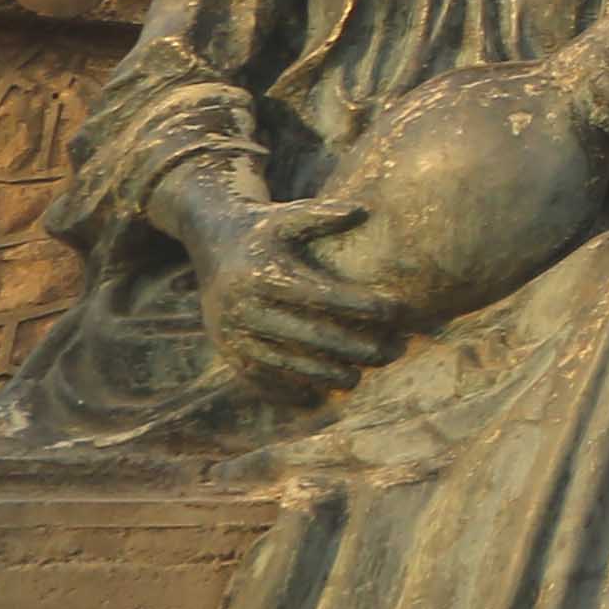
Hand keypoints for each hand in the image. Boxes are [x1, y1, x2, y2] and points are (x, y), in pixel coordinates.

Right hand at [191, 190, 399, 395]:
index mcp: (263, 274)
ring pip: (283, 364)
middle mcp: (243, 307)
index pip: (319, 295)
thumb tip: (364, 210)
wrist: (211, 244)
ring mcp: (231, 333)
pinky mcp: (225, 350)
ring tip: (357, 379)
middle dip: (353, 347)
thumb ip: (323, 214)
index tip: (397, 312)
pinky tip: (316, 398)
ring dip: (323, 376)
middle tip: (392, 352)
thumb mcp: (288, 216)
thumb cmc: (264, 229)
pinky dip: (285, 392)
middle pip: (306, 335)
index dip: (359, 305)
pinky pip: (256, 379)